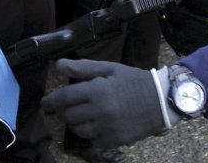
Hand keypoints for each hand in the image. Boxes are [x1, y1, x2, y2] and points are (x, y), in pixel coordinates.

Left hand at [42, 59, 165, 147]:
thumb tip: (58, 65)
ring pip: (78, 130)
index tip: (45, 103)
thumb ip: (82, 68)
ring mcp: (108, 128)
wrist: (161, 100)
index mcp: (97, 90)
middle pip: (68, 115)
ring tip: (79, 115)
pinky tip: (95, 124)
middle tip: (63, 108)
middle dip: (62, 111)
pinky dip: (90, 133)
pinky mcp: (115, 141)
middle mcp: (100, 110)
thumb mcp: (108, 68)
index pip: (64, 98)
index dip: (51, 101)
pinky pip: (93, 140)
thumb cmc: (133, 81)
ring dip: (74, 123)